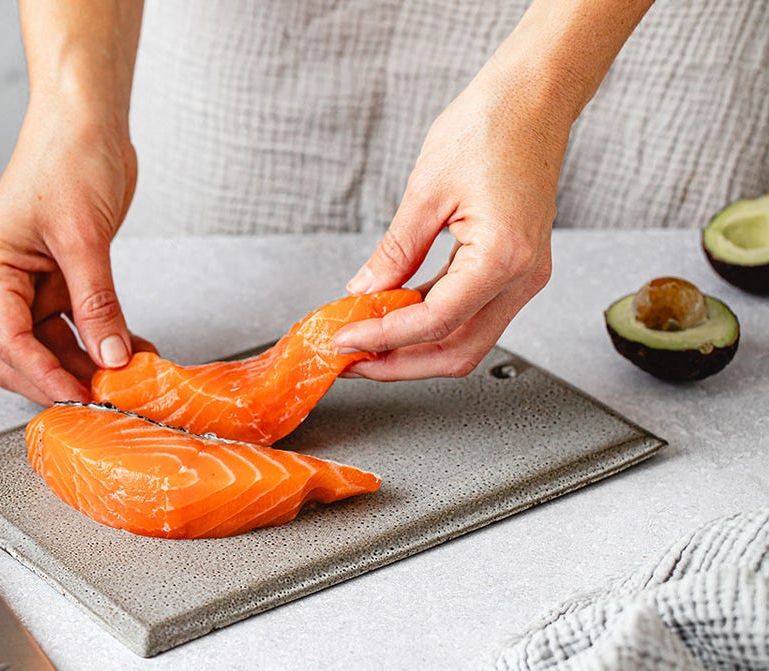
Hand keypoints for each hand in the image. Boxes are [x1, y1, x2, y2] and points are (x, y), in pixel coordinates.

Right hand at [0, 104, 151, 404]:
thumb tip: (110, 358)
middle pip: (20, 355)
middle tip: (103, 398)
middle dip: (59, 378)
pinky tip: (131, 351)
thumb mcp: (84, 237)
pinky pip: (77, 323)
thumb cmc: (67, 155)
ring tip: (126, 378)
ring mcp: (32, 281)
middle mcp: (4, 280)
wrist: (87, 117)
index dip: (45, 377)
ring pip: (51, 345)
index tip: (81, 398)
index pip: (9, 342)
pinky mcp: (61, 277)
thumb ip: (97, 303)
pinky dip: (102, 339)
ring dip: (86, 363)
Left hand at [333, 67, 565, 379]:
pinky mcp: (517, 268)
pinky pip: (474, 313)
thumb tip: (364, 292)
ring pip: (468, 340)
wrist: (532, 100)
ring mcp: (525, 276)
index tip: (344, 341)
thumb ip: (394, 252)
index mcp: (503, 257)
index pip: (435, 322)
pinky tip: (395, 316)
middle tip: (351, 360)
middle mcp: (523, 276)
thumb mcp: (425, 191)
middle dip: (399, 364)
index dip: (383, 339)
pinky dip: (432, 323)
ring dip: (414, 349)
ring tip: (366, 341)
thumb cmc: (489, 129)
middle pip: (457, 352)